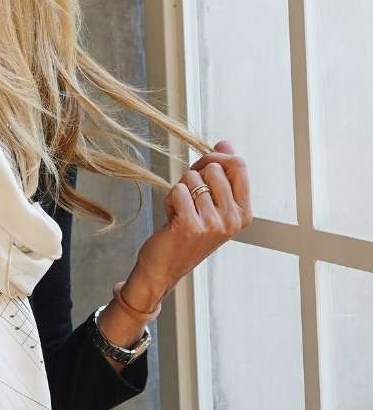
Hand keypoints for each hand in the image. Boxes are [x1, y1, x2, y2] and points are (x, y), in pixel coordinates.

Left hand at [128, 140, 252, 301]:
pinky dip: (169, 199)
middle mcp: (233, 219)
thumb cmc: (186, 232)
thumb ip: (220, 173)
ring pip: (192, 178)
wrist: (164, 268)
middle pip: (214, 167)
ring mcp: (213, 223)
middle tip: (187, 198)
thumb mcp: (210, 203)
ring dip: (179, 191)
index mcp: (244, 212)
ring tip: (180, 212)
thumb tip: (225, 141)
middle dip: (194, 175)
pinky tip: (171, 217)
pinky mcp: (190, 225)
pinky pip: (177, 190)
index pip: (239, 165)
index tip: (202, 168)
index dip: (216, 157)